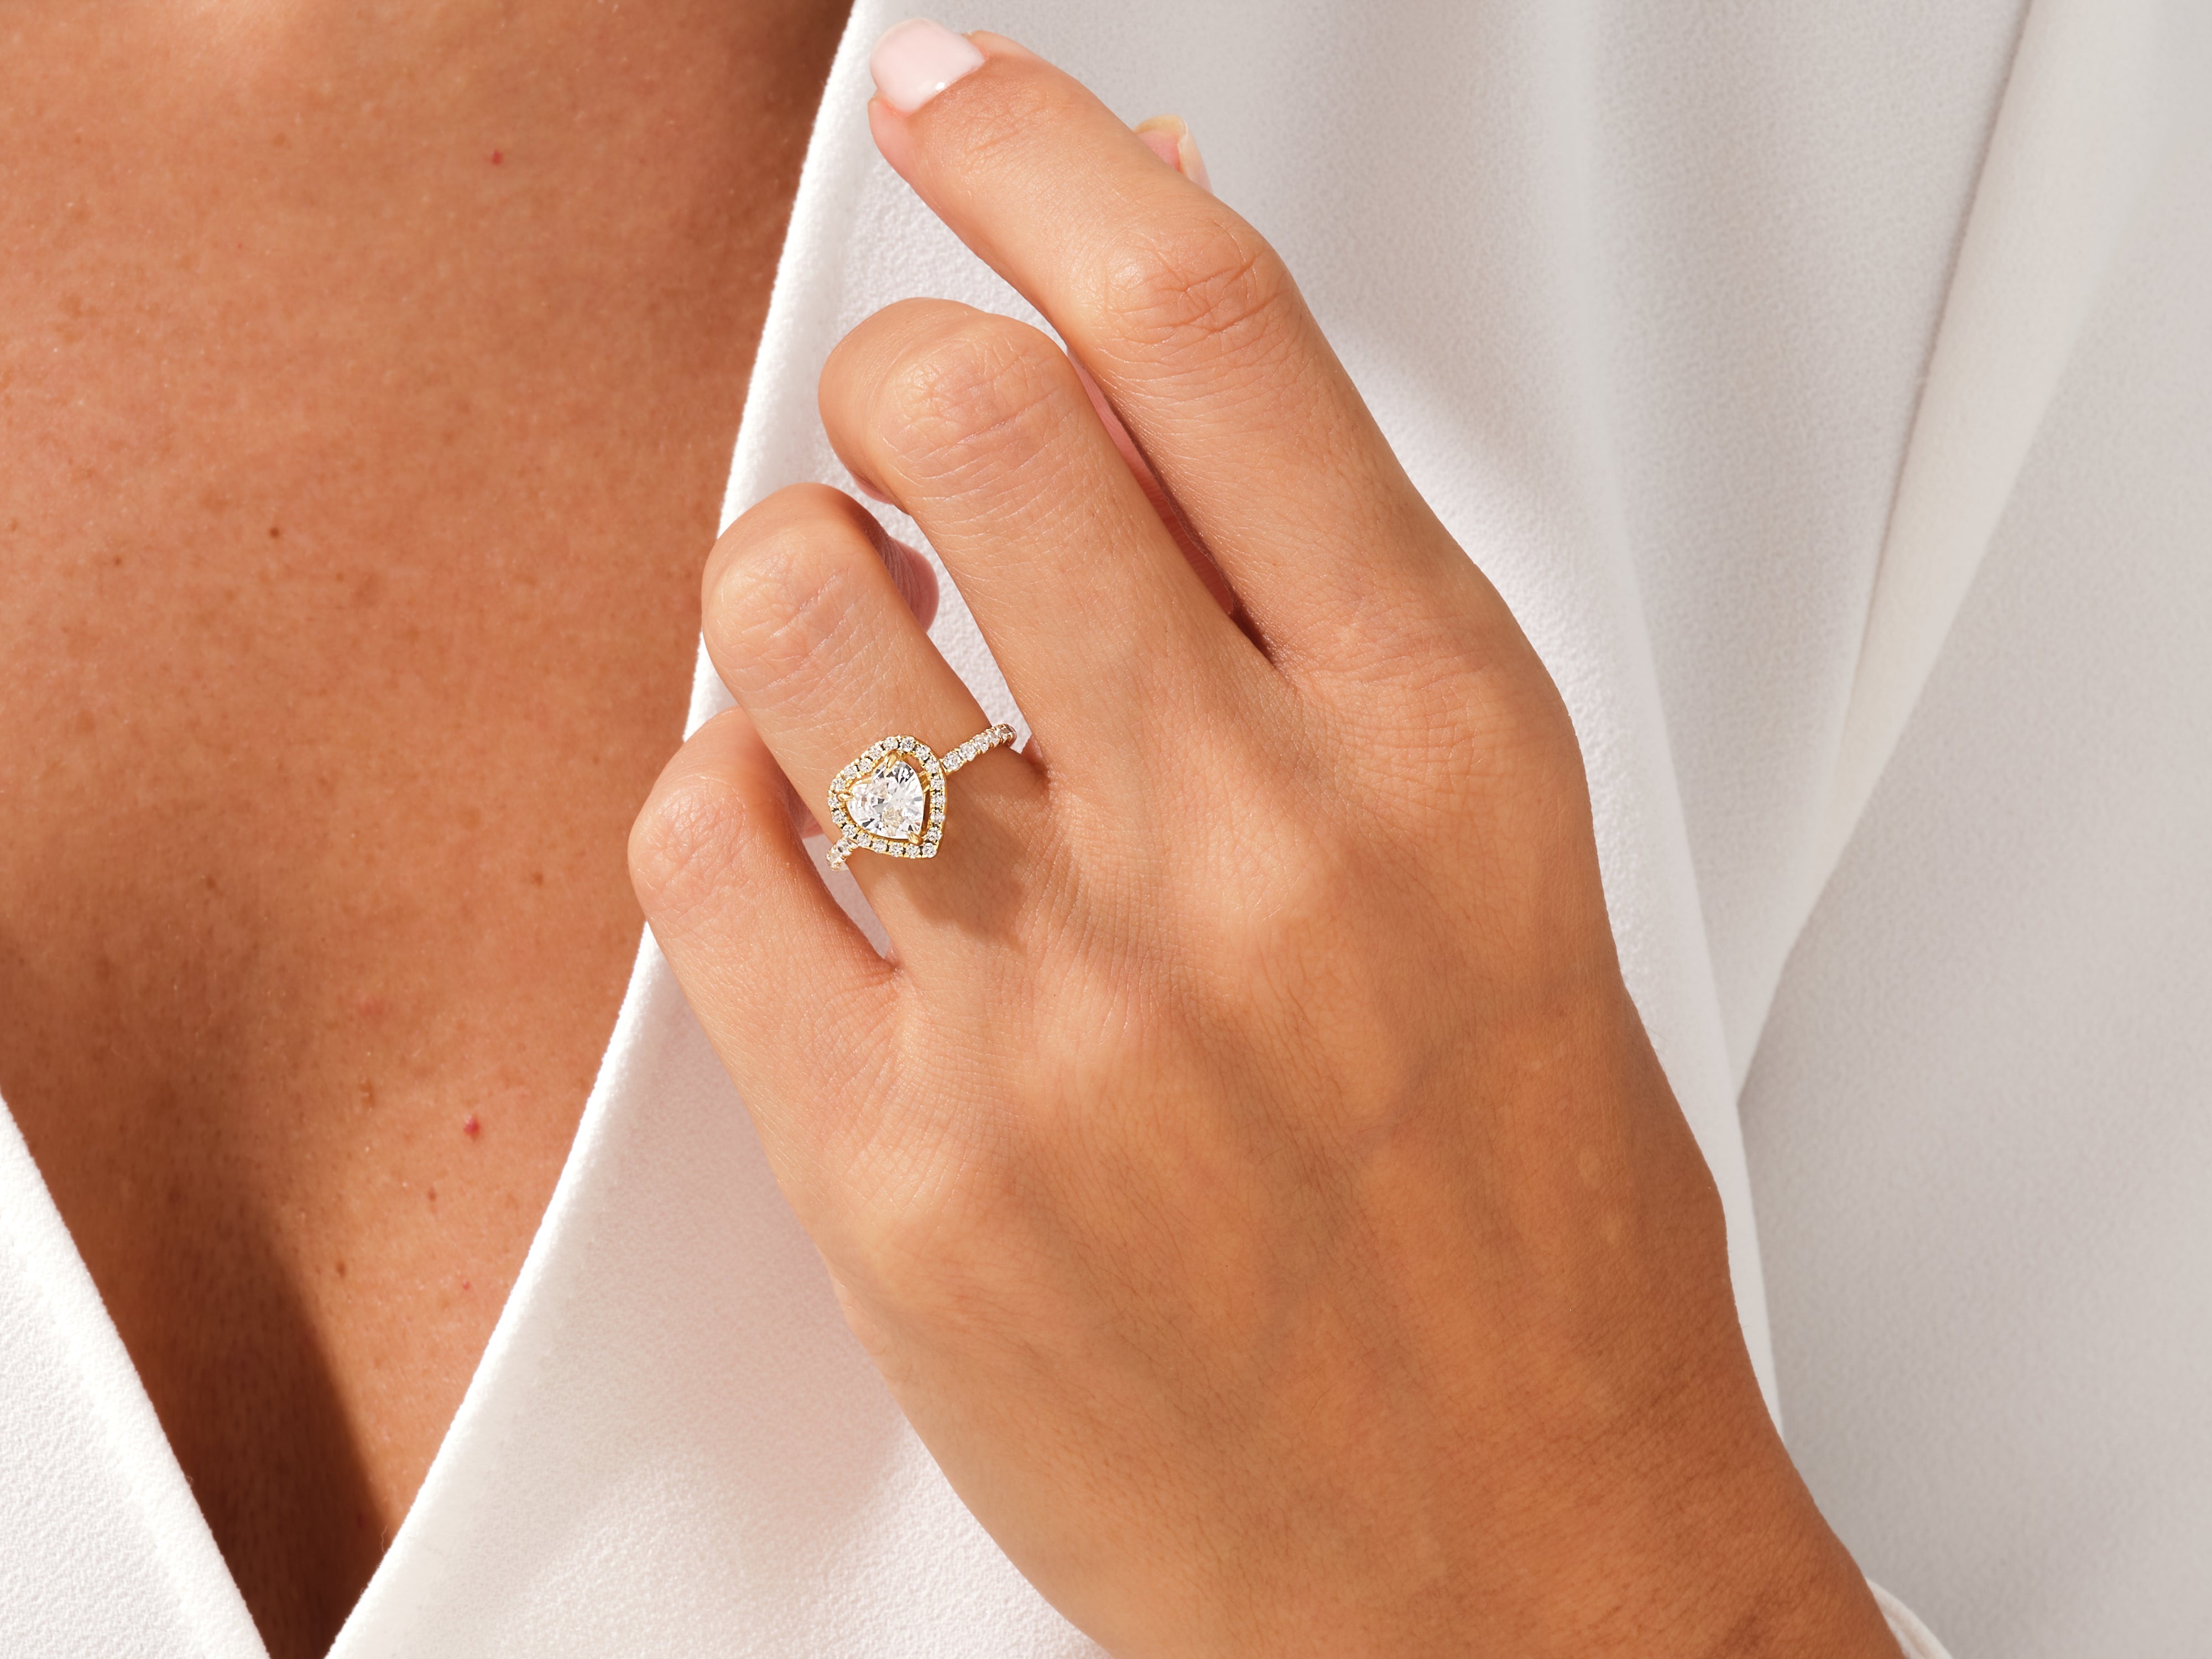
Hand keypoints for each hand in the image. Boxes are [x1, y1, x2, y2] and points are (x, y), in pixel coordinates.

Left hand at [631, 25, 1895, 1657]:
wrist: (1495, 1560)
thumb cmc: (1517, 1226)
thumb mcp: (1489, 860)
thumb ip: (1319, 614)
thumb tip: (1159, 385)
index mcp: (1438, 744)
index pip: (1211, 331)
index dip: (1052, 158)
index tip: (961, 105)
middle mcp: (1254, 847)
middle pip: (976, 414)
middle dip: (900, 365)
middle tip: (911, 419)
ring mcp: (1063, 1007)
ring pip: (792, 608)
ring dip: (785, 570)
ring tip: (850, 644)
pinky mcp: (899, 1160)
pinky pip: (698, 840)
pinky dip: (714, 784)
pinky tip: (797, 824)